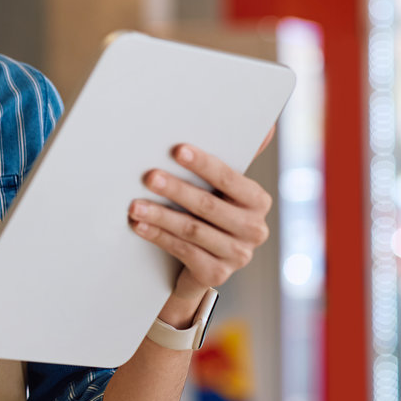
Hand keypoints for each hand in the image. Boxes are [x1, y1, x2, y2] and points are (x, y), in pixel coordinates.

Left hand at [127, 141, 273, 316]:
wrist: (201, 262)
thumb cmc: (206, 213)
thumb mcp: (218, 189)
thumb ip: (229, 161)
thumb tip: (266, 127)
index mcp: (257, 201)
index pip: (230, 179)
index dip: (203, 164)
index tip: (177, 150)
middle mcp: (254, 229)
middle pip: (208, 205)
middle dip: (176, 189)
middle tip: (149, 177)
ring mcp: (238, 254)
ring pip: (192, 230)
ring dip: (160, 216)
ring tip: (134, 205)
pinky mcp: (217, 273)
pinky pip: (183, 251)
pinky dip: (158, 237)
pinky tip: (139, 226)